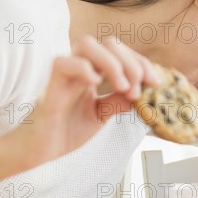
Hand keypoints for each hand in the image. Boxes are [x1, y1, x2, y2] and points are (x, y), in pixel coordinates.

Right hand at [19, 35, 159, 164]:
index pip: (120, 52)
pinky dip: (83, 68)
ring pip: (86, 44)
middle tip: (139, 88)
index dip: (141, 63)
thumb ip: (120, 101)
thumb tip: (144, 91)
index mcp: (93, 72)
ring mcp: (64, 75)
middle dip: (131, 62)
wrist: (42, 154)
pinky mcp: (51, 87)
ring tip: (124, 88)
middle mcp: (79, 68)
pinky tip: (96, 84)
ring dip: (112, 62)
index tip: (155, 82)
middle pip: (108, 43)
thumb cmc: (66, 132)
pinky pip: (63, 63)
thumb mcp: (102, 115)